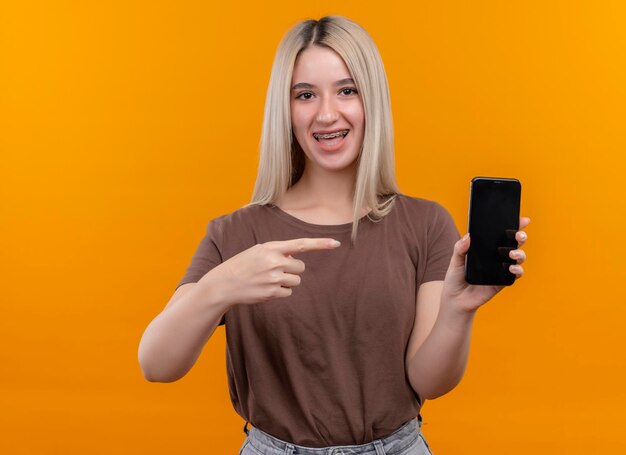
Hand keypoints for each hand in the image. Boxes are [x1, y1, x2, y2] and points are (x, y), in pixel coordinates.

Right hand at [217, 238, 340, 305]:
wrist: (224, 283)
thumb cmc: (243, 265)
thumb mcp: (258, 251)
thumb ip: (278, 251)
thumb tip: (294, 257)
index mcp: (271, 248)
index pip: (300, 244)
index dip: (320, 244)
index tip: (336, 243)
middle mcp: (274, 262)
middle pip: (300, 267)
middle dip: (291, 269)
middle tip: (275, 270)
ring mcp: (273, 278)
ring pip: (296, 281)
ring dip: (287, 281)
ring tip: (268, 279)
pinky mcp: (272, 293)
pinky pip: (288, 292)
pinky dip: (281, 291)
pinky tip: (266, 288)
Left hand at [441, 217, 529, 313]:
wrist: (455, 299)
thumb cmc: (456, 277)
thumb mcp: (455, 260)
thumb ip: (460, 248)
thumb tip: (468, 236)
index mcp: (486, 248)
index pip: (502, 234)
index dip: (514, 225)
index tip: (522, 219)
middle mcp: (497, 256)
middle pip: (514, 243)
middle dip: (520, 236)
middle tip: (519, 235)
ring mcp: (501, 268)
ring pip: (518, 258)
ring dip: (520, 254)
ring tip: (512, 254)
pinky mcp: (503, 281)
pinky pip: (515, 275)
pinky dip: (517, 270)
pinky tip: (512, 268)